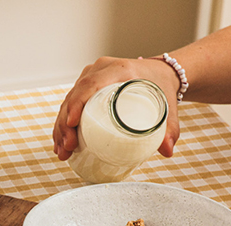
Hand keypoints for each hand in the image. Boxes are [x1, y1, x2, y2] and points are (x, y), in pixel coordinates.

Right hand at [53, 56, 182, 160]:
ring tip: (62, 151)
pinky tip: (60, 142)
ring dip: (61, 127)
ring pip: (68, 102)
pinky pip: (70, 104)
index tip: (72, 124)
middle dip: (65, 124)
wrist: (161, 73)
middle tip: (67, 147)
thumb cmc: (162, 86)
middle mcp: (100, 71)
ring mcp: (90, 78)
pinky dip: (63, 124)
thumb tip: (167, 151)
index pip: (90, 85)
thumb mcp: (168, 106)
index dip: (77, 104)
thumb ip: (170, 128)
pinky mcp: (87, 87)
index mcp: (119, 70)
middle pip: (74, 96)